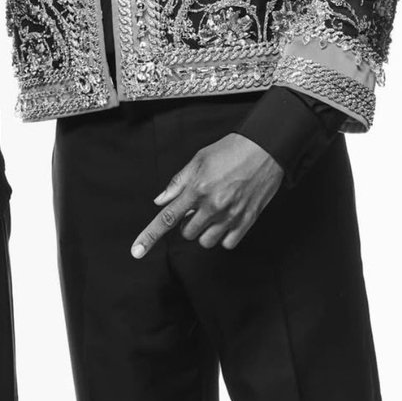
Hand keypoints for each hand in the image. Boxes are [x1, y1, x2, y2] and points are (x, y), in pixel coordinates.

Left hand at [131, 133, 283, 256]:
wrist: (265, 149)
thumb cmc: (230, 151)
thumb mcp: (198, 160)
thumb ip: (178, 183)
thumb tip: (160, 201)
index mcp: (197, 189)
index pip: (167, 218)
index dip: (150, 236)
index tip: (136, 251)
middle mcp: (212, 205)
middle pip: (187, 233)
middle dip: (188, 222)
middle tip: (197, 206)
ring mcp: (231, 215)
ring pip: (206, 241)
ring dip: (205, 231)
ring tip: (213, 212)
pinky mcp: (247, 221)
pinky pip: (227, 243)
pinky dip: (223, 236)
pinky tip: (226, 219)